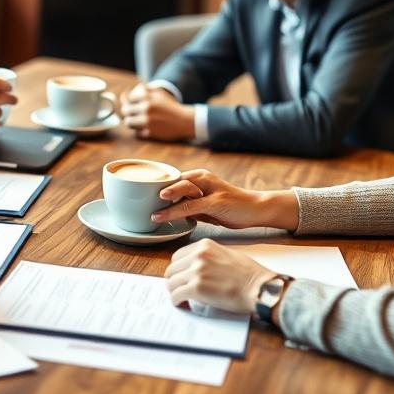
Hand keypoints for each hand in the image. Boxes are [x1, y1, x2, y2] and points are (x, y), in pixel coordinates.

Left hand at [120, 83, 195, 140]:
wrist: (184, 121)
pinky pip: (136, 132)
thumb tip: (125, 93)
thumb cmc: (170, 106)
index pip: (128, 98)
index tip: (132, 103)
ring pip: (128, 122)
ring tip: (137, 121)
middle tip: (132, 113)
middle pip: (125, 110)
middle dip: (127, 112)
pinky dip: (139, 130)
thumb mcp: (159, 94)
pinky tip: (145, 127)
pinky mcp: (149, 133)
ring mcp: (147, 121)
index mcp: (147, 97)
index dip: (128, 101)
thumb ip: (143, 90)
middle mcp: (146, 108)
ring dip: (132, 121)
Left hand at [151, 169, 298, 230]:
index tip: (137, 192)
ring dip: (161, 197)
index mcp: (199, 177)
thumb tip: (170, 211)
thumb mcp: (206, 206)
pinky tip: (160, 215)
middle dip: (153, 187)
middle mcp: (202, 179)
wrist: (256, 209)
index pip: (172, 177)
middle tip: (136, 197)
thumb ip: (189, 205)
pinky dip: (173, 210)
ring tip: (146, 206)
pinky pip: (189, 205)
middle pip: (173, 179)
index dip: (155, 184)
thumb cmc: (231, 208)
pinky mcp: (215, 201)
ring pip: (180, 189)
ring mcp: (209, 189)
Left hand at [165, 238, 276, 314]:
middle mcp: (198, 255)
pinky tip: (183, 304)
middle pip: (171, 269)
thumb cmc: (250, 275)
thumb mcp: (227, 254)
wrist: (260, 288)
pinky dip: (177, 301)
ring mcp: (196, 271)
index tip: (181, 277)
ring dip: (175, 292)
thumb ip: (209, 257)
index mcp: (205, 245)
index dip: (178, 270)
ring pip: (171, 282)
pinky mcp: (197, 288)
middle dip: (174, 281)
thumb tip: (197, 267)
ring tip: (182, 298)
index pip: (178, 256)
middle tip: (180, 290)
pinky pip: (176, 295)